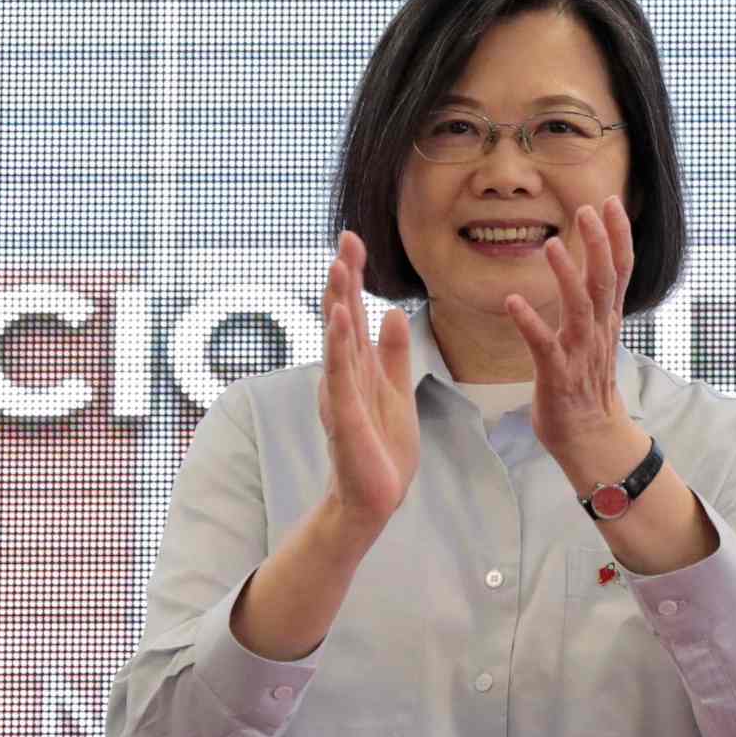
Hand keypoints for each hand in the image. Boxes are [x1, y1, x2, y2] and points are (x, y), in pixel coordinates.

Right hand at [316, 229, 420, 540]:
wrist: (373, 499)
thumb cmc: (382, 448)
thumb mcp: (397, 392)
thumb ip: (395, 355)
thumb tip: (394, 312)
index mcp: (359, 367)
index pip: (355, 313)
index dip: (354, 277)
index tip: (353, 240)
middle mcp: (344, 375)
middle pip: (342, 317)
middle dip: (344, 278)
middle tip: (346, 238)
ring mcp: (342, 394)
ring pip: (339, 340)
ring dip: (338, 302)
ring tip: (338, 267)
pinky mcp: (346, 417)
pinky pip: (343, 376)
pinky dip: (340, 347)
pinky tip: (340, 320)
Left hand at [508, 196, 646, 489]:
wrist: (592, 438)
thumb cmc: (586, 385)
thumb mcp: (598, 336)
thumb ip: (596, 304)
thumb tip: (593, 269)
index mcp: (607, 320)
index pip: (619, 270)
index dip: (618, 236)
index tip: (611, 202)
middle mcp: (598, 331)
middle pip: (605, 281)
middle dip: (599, 243)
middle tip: (588, 209)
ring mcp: (579, 353)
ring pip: (579, 307)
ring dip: (566, 274)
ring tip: (552, 244)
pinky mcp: (557, 375)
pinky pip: (543, 346)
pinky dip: (529, 322)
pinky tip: (513, 301)